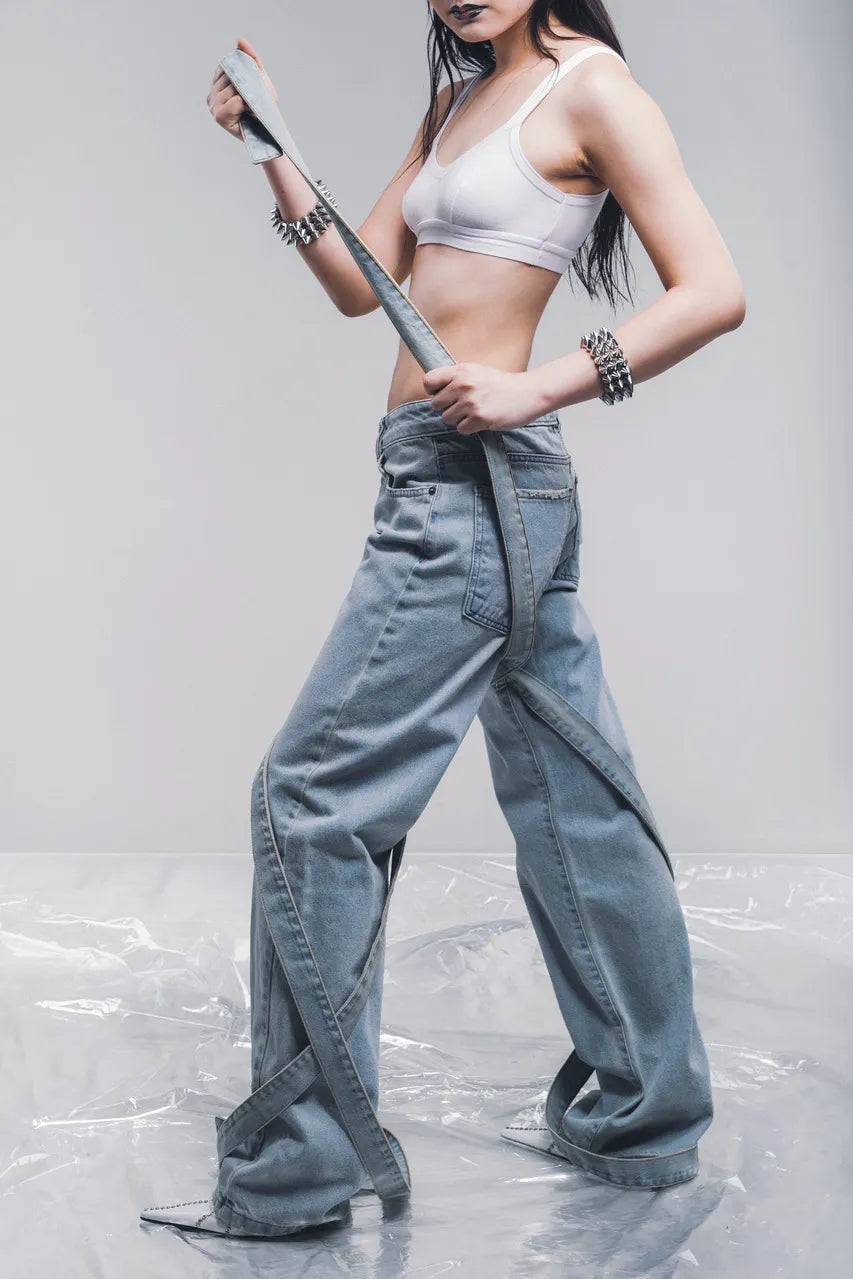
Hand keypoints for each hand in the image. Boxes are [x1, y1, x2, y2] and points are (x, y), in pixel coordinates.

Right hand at [206, 36, 278, 139]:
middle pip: (230, 77)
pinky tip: (249, 113)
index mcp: (217, 83)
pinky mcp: (219, 117)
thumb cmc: (264, 108)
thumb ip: (250, 58)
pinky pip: (234, 101)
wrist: (269, 132)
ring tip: (252, 108)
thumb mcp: (259, 77)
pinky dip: (246, 106)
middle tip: (254, 100)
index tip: (250, 86)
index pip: (226, 66)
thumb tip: (239, 39)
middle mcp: (212, 94)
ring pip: (233, 89)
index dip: (242, 73)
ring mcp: (213, 106)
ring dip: (248, 97)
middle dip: (247, 86)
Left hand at [422, 363, 546, 433]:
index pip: (429, 381)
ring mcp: (471, 402)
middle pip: (436, 404)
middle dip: (447, 408)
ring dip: (459, 419)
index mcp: (461, 371)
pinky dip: (470, 427)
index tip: (441, 394)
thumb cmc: (502, 384)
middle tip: (463, 406)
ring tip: (475, 412)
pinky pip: (461, 429)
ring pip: (447, 419)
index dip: (432, 391)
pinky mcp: (480, 418)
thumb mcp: (477, 372)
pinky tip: (482, 419)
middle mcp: (464, 385)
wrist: (529, 392)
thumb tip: (434, 391)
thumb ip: (457, 378)